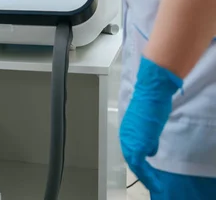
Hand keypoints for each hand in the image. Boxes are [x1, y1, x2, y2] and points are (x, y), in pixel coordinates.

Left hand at [119, 57, 182, 193]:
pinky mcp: (136, 145)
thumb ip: (149, 137)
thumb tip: (151, 150)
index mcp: (126, 130)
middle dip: (141, 172)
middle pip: (131, 159)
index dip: (137, 161)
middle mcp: (124, 136)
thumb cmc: (152, 103)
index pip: (130, 150)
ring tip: (155, 184)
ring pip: (134, 164)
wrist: (151, 94)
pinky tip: (154, 181)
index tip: (145, 171)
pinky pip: (139, 165)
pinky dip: (146, 175)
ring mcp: (129, 140)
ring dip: (145, 176)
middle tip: (151, 181)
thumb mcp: (150, 124)